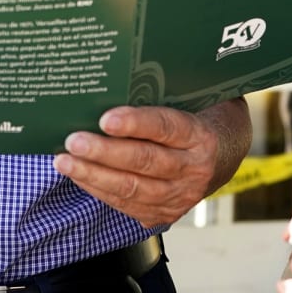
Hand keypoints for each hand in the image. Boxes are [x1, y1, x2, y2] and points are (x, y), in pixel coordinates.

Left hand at [53, 105, 226, 227]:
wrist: (226, 154)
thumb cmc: (202, 116)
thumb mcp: (196, 99)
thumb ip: (166, 93)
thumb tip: (118, 80)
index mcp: (203, 136)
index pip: (166, 128)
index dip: (135, 124)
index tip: (106, 119)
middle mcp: (195, 169)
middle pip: (145, 162)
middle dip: (104, 153)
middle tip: (74, 141)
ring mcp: (181, 196)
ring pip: (132, 188)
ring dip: (94, 175)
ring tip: (65, 161)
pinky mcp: (166, 213)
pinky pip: (127, 204)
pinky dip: (99, 189)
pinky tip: (79, 176)